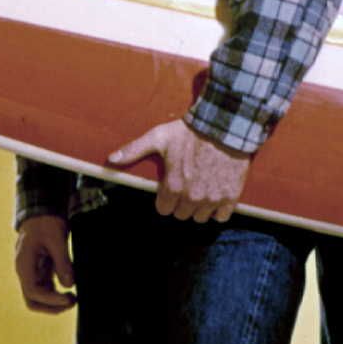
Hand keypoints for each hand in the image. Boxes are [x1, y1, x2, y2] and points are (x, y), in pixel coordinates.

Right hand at [15, 215, 75, 313]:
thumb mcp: (57, 239)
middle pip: (32, 300)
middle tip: (72, 302)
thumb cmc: (46, 224)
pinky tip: (69, 293)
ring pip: (37, 298)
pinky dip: (55, 295)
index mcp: (24, 264)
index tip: (69, 298)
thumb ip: (63, 261)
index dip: (51, 299)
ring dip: (54, 303)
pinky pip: (44, 290)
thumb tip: (69, 284)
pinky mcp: (39, 272)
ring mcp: (31, 273)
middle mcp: (24, 272)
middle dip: (51, 307)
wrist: (41, 214)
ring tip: (73, 299)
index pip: (33, 291)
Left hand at [109, 119, 252, 222]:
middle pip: (182, 215)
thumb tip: (111, 159)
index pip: (164, 209)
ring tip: (202, 194)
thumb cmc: (190, 132)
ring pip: (200, 218)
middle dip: (182, 204)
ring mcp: (212, 198)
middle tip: (187, 189)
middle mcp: (192, 196)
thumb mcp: (159, 137)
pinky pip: (222, 216)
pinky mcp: (230, 196)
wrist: (224, 125)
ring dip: (200, 208)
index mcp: (173, 186)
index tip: (172, 190)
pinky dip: (219, 211)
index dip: (166, 200)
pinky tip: (217, 199)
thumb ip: (134, 150)